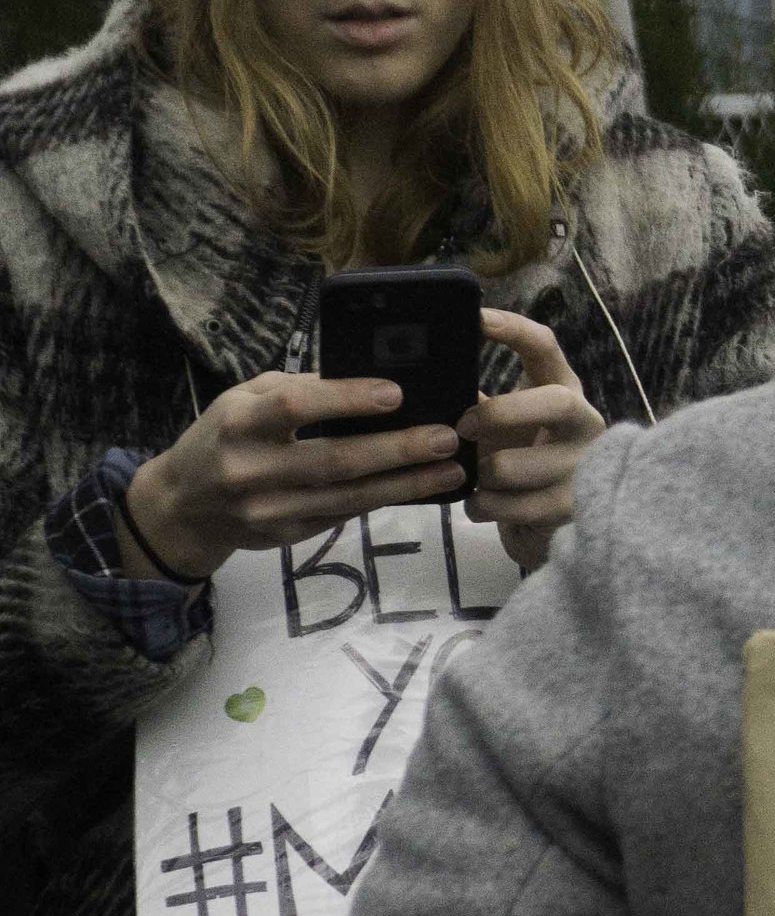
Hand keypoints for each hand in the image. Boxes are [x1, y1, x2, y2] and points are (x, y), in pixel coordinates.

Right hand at [120, 374, 465, 580]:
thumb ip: (296, 389)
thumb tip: (367, 380)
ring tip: (451, 469)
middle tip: (445, 437)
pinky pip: (344, 515)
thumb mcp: (244, 399)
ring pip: (349, 497)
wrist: (184, 506)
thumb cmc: (223, 437)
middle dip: (398, 449)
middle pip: (335, 460)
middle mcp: (251, 469)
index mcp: (238, 423)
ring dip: (406, 484)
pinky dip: (384, 499)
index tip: (395, 393)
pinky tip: (419, 488)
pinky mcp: (286, 535)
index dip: (347, 399)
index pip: (295, 407)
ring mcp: (269, 509)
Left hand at [462, 309, 605, 570]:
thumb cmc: (518, 459)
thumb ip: (475, 400)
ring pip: (514, 466)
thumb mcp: (500, 424)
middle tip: (464, 427)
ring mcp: (582, 467)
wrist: (544, 522)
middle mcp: (583, 422)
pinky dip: (482, 505)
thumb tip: (421, 377)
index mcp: (563, 389)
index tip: (476, 318)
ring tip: (471, 477)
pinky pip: (510, 506)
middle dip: (502, 413)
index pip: (545, 347)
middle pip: (557, 402)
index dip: (513, 329)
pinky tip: (478, 503)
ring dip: (479, 473)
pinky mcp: (569, 507)